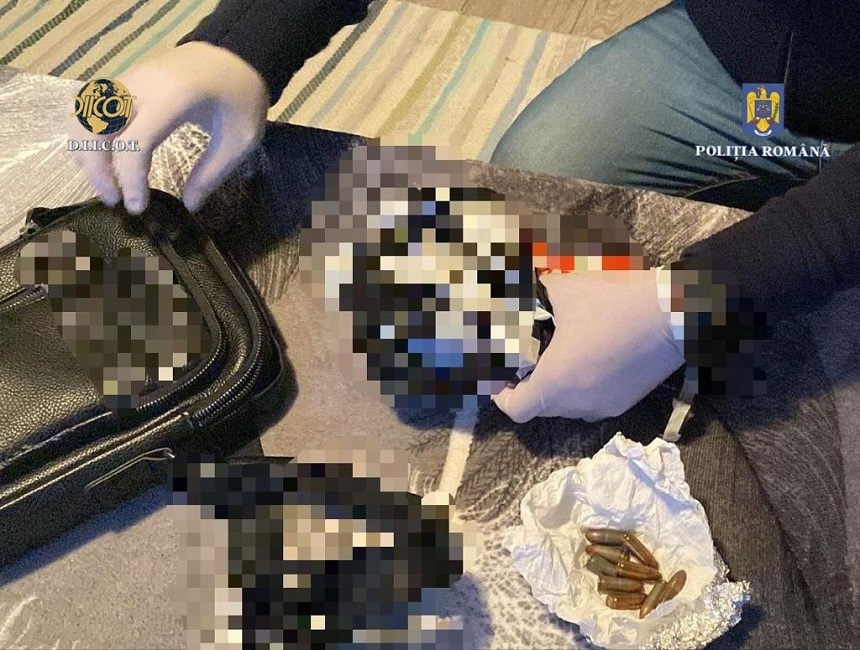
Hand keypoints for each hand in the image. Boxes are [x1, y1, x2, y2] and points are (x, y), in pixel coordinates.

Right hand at [68, 41, 268, 213]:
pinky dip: (87, 134)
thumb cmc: (240, 97)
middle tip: (113, 200)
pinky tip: (102, 159)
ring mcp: (128, 79)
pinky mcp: (124, 81)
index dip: (130, 179)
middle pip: (96, 127)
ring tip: (106, 183)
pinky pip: (90, 107)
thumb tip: (188, 206)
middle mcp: (141, 86)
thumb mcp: (240, 140)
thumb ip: (212, 173)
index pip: (135, 142)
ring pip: (84, 114)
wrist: (234, 53)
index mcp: (173, 99)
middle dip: (97, 168)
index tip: (137, 207)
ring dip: (85, 151)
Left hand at [492, 269, 684, 422]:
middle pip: (539, 407)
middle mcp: (577, 404)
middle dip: (528, 386)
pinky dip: (580, 387)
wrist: (677, 316)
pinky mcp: (625, 402)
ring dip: (555, 387)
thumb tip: (522, 286)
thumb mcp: (566, 290)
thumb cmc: (615, 304)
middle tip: (525, 360)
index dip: (500, 394)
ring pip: (566, 407)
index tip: (500, 376)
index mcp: (556, 382)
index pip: (515, 408)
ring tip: (556, 356)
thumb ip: (536, 293)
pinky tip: (585, 358)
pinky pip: (591, 402)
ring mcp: (603, 406)